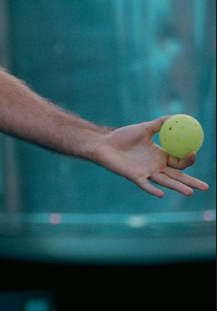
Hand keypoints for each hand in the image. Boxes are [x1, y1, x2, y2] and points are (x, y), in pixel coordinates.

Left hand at [88, 117, 209, 198]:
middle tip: (206, 187)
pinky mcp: (134, 176)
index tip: (193, 152)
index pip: (179, 161)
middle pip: (177, 176)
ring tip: (190, 192)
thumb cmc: (123, 137)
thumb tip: (178, 116)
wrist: (104, 143)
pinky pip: (145, 184)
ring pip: (165, 181)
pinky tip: (161, 194)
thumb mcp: (144, 128)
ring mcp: (146, 172)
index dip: (188, 159)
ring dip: (177, 187)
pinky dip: (152, 189)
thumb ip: (160, 123)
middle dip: (192, 182)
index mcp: (160, 156)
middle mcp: (155, 166)